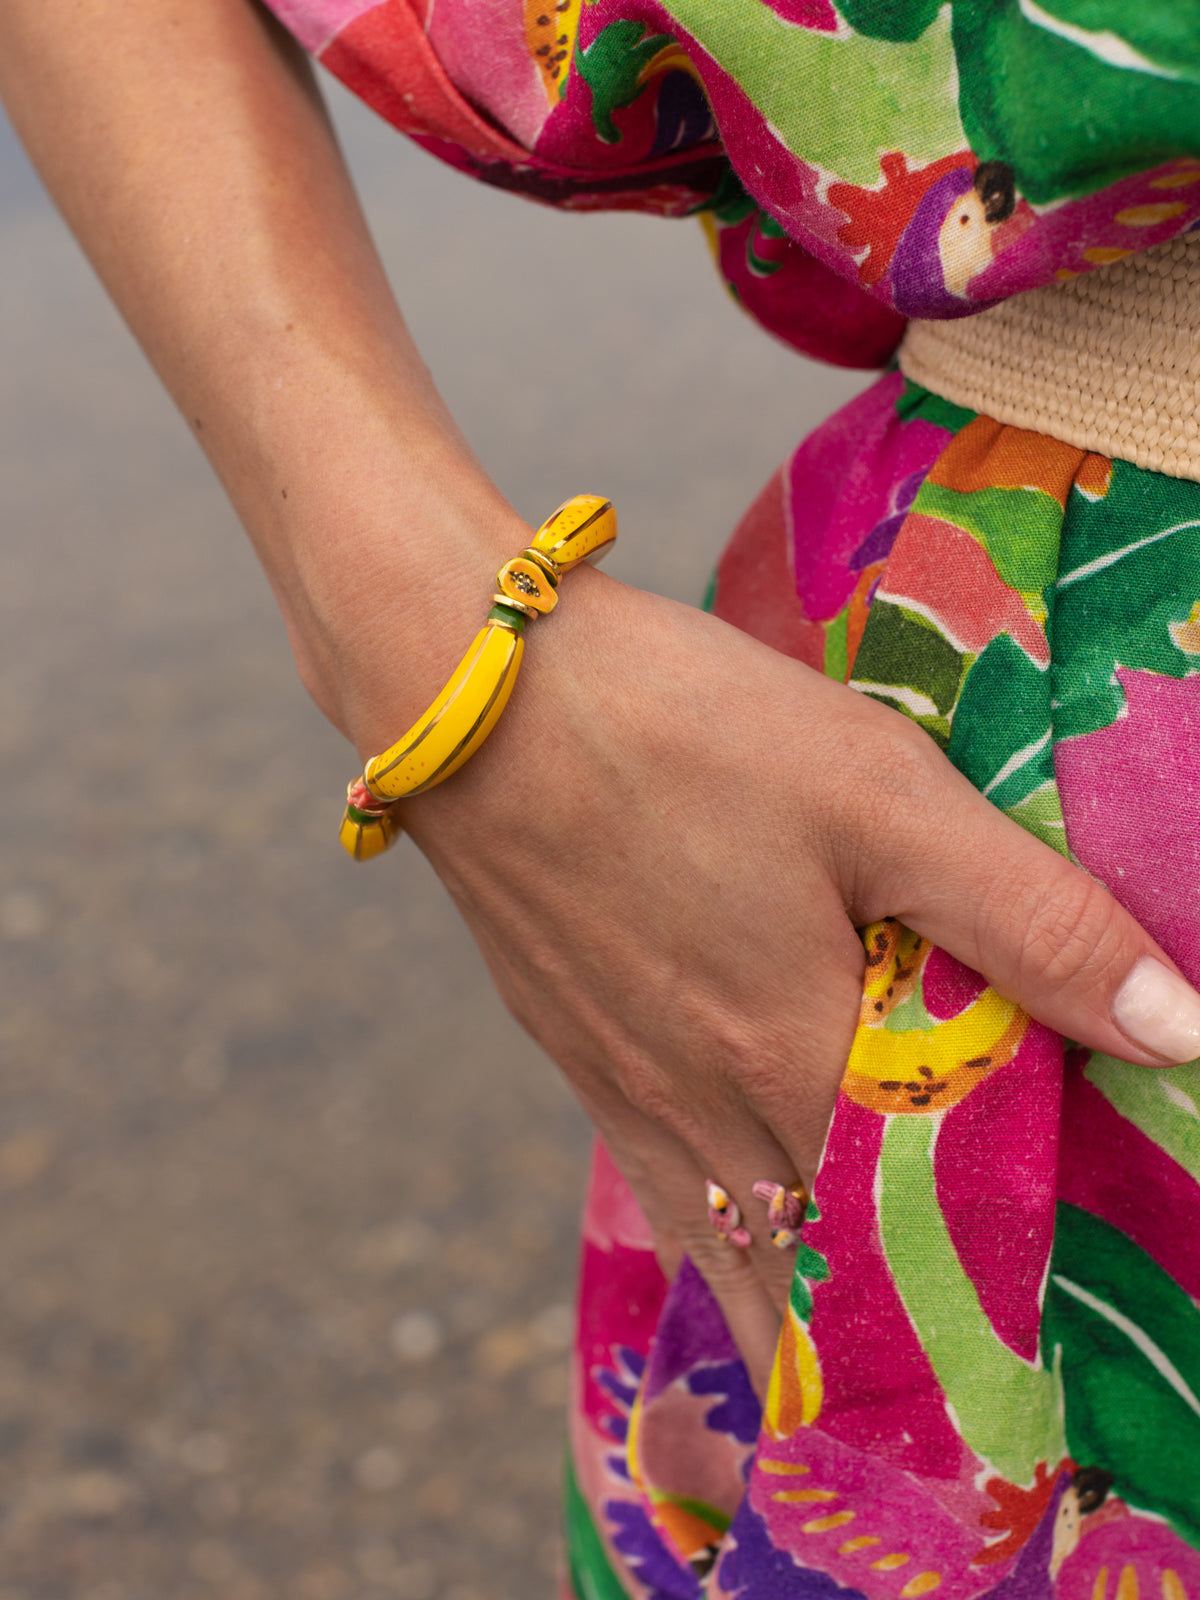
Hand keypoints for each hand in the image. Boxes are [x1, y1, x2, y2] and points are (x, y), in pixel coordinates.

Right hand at [377, 568, 1199, 1396]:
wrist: (469, 694)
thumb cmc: (684, 730)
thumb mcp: (879, 796)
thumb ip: (1028, 919)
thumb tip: (1176, 1036)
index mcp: (799, 1061)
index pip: (934, 1208)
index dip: (1002, 1254)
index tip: (1045, 1300)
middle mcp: (710, 1108)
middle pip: (829, 1252)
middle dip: (901, 1314)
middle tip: (965, 1358)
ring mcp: (629, 1088)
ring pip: (739, 1249)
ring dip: (805, 1315)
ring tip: (853, 1376)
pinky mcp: (574, 1051)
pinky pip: (665, 1194)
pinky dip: (721, 1249)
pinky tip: (739, 1243)